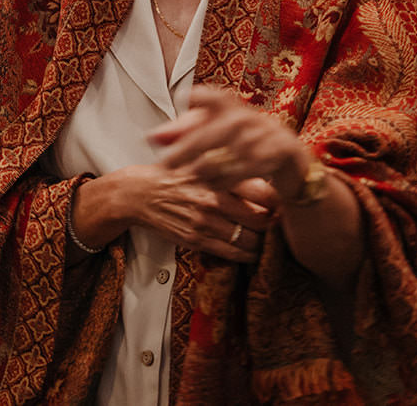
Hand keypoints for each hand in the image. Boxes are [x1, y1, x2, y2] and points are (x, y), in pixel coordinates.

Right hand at [75, 164, 274, 263]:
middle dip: (271, 224)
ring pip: (249, 240)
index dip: (276, 202)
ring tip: (262, 239)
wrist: (138, 193)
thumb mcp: (199, 161)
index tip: (279, 205)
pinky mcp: (195, 239)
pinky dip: (245, 255)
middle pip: (260, 219)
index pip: (263, 192)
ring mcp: (204, 222)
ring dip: (260, 242)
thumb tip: (262, 171)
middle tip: (275, 224)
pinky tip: (248, 251)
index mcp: (217, 175)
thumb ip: (228, 164)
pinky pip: (232, 253)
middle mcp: (213, 199)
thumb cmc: (171, 176)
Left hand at [146, 85, 313, 203]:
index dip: (202, 96)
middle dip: (189, 147)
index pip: (216, 96)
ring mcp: (270, 132)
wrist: (292, 163)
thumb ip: (184, 134)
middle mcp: (250, 116)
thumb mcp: (215, 138)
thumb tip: (150, 138)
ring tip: (191, 178)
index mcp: (232, 108)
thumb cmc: (244, 146)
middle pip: (217, 129)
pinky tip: (215, 186)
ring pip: (235, 150)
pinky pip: (255, 165)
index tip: (184, 97)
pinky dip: (233, 177)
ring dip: (210, 167)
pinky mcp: (285, 150)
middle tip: (166, 163)